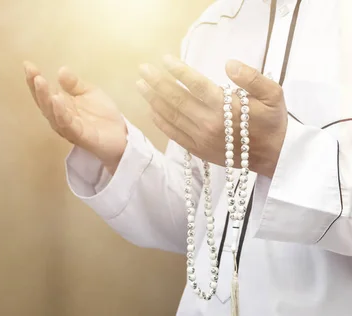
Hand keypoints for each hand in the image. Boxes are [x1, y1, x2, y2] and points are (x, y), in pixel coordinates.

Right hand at [23, 61, 127, 173]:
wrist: (121, 135)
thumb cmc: (102, 116)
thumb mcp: (88, 93)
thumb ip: (74, 84)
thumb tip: (61, 70)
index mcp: (61, 107)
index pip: (44, 93)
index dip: (35, 80)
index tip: (28, 65)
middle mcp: (60, 119)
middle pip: (44, 104)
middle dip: (37, 88)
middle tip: (33, 74)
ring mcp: (69, 129)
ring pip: (53, 114)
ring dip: (45, 98)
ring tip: (41, 83)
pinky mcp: (81, 136)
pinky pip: (68, 125)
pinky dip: (61, 113)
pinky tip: (57, 100)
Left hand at [136, 55, 287, 177]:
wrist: (274, 155)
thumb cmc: (273, 121)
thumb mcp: (273, 94)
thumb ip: (252, 77)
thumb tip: (229, 64)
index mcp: (227, 108)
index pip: (196, 85)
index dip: (179, 71)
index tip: (165, 60)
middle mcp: (209, 123)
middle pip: (177, 100)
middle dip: (157, 83)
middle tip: (143, 69)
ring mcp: (201, 138)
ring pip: (171, 116)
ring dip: (153, 99)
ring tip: (141, 85)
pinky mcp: (197, 149)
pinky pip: (173, 134)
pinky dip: (160, 121)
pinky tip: (150, 109)